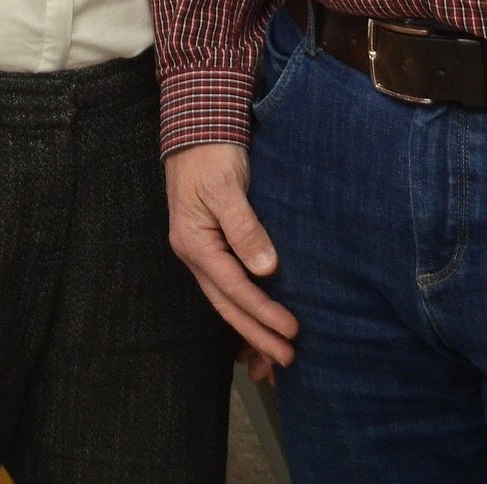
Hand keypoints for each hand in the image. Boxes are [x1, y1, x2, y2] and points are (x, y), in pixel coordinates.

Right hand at [164, 144, 297, 367]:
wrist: (197, 127)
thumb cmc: (211, 155)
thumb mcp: (226, 189)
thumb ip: (244, 228)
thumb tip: (266, 270)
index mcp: (194, 243)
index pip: (234, 288)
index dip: (263, 312)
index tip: (292, 331)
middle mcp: (194, 254)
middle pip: (227, 304)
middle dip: (257, 334)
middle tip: (288, 360)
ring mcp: (201, 251)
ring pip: (227, 299)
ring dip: (252, 326)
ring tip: (278, 350)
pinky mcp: (213, 244)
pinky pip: (229, 285)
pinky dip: (246, 307)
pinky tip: (260, 319)